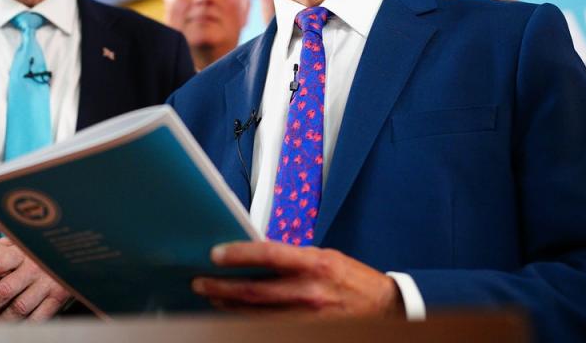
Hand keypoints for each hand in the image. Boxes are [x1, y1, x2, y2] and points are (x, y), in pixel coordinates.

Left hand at [0, 238, 70, 320]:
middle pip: (4, 289)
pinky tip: (11, 328)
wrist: (74, 256)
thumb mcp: (23, 245)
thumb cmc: (40, 253)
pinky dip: (23, 326)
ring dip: (0, 321)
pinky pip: (37, 317)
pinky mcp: (58, 297)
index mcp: (23, 252)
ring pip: (18, 308)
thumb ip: (5, 247)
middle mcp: (35, 266)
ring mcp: (48, 282)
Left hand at [192, 241, 403, 316]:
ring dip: (229, 308)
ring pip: (257, 315)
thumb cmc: (351, 278)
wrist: (384, 307)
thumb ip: (292, 258)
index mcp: (314, 264)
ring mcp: (308, 317)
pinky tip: (236, 316)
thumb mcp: (324, 257)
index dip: (238, 254)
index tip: (215, 254)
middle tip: (200, 283)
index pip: (267, 255)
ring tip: (212, 298)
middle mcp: (309, 291)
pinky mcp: (308, 332)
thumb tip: (257, 256)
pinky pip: (271, 328)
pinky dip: (250, 322)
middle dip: (221, 288)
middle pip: (254, 292)